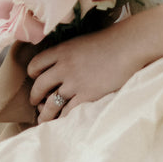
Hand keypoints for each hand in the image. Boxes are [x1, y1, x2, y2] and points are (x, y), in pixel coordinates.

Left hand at [27, 19, 149, 122]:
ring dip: (45, 113)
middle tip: (36, 102)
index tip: (35, 79)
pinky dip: (63, 118)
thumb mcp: (83, 41)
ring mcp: (74, 83)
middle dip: (35, 97)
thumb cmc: (111, 40)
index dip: (33, 74)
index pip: (35, 64)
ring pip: (50, 104)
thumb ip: (70, 52)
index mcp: (61, 51)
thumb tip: (65, 61)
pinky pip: (68, 112)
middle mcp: (63, 67)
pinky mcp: (87, 95)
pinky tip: (62, 121)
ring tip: (44, 118)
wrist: (129, 46)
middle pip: (39, 86)